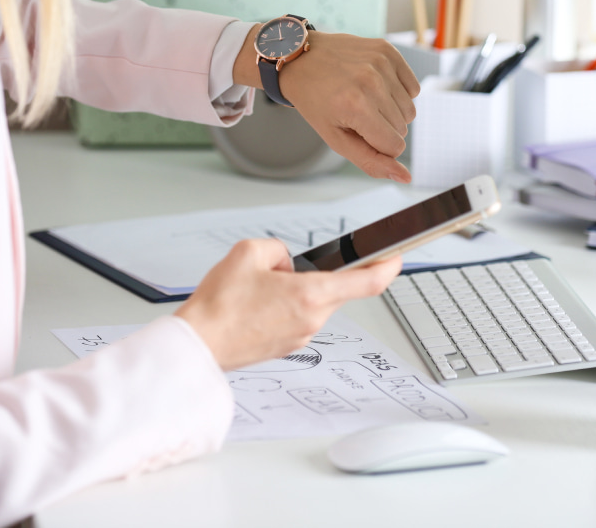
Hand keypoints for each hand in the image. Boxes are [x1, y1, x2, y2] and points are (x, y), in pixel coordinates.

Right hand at [175, 239, 401, 370]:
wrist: (199, 344)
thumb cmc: (219, 306)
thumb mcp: (248, 253)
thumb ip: (278, 250)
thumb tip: (286, 263)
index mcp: (310, 295)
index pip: (367, 282)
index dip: (387, 267)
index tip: (396, 257)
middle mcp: (312, 320)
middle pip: (334, 289)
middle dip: (316, 273)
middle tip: (283, 269)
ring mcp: (301, 337)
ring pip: (313, 303)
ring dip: (297, 290)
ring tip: (258, 290)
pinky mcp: (287, 346)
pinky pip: (297, 317)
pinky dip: (284, 307)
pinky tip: (256, 306)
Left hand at [233, 26, 419, 182]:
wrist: (300, 59)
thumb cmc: (316, 102)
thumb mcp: (336, 139)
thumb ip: (371, 161)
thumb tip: (406, 178)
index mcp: (356, 107)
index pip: (395, 146)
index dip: (378, 146)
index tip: (357, 132)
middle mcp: (371, 82)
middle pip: (403, 128)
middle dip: (382, 128)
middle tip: (355, 113)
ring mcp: (381, 63)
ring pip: (410, 110)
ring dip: (391, 111)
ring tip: (364, 99)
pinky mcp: (388, 51)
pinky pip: (413, 88)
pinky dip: (398, 92)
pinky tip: (375, 86)